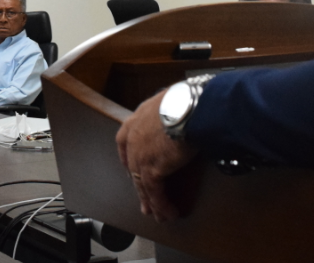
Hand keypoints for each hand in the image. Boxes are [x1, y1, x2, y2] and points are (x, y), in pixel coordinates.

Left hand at [115, 91, 197, 221]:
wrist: (189, 107)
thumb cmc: (187, 99)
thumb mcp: (174, 100)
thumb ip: (172, 112)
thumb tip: (186, 115)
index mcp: (139, 116)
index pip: (124, 139)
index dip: (127, 156)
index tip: (129, 168)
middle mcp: (135, 135)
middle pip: (132, 165)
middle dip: (139, 185)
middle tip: (144, 199)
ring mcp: (140, 154)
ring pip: (142, 183)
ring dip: (151, 201)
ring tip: (157, 214)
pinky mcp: (152, 169)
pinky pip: (155, 193)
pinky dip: (162, 205)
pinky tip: (168, 213)